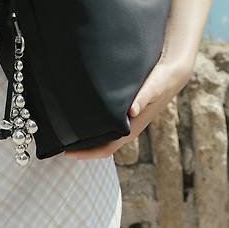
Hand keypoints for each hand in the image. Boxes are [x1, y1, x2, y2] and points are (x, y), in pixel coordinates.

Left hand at [63, 55, 190, 159]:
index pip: (106, 149)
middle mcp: (126, 127)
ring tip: (61, 128)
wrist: (171, 73)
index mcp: (132, 128)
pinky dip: (89, 123)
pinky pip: (102, 122)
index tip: (65, 152)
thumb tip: (132, 111)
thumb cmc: (161, 80)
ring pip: (100, 134)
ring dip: (83, 135)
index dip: (85, 154)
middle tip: (56, 140)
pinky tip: (76, 114)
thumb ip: (144, 97)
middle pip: (99, 144)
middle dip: (80, 146)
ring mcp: (124, 121)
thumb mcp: (154, 86)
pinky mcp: (122, 111)